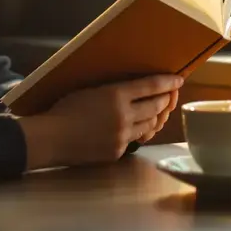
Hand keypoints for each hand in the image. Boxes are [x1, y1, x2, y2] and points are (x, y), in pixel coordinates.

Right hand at [19, 74, 182, 169]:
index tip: (178, 80)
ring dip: (156, 117)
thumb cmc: (63, 109)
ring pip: (150, 125)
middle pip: (156, 106)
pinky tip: (136, 129)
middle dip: (166, 100)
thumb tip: (132, 89)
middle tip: (169, 96)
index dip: (167, 82)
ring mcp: (123, 135)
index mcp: (115, 95)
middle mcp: (124, 115)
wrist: (52, 138)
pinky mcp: (118, 151)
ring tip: (157, 112)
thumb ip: (112, 90)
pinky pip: (135, 140)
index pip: (150, 86)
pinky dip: (138, 132)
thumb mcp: (88, 90)